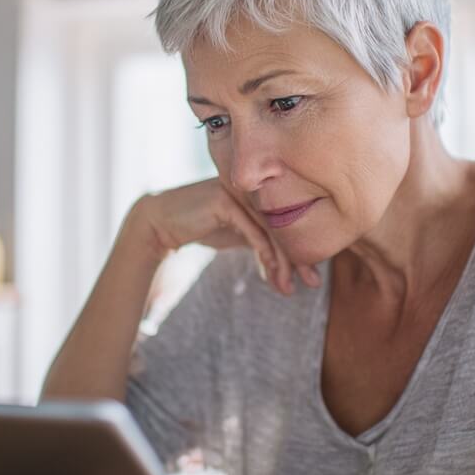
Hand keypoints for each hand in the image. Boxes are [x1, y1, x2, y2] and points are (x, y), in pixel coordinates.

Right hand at [130, 179, 320, 294]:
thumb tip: (288, 263)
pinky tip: (271, 272)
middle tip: (313, 283)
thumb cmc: (202, 226)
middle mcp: (253, 187)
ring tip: (288, 287)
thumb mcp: (238, 234)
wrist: (162, 222)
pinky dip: (265, 253)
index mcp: (261, 191)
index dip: (302, 249)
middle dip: (300, 257)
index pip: (290, 220)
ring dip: (283, 262)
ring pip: (272, 229)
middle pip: (286, 223)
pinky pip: (252, 230)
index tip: (312, 276)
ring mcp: (239, 191)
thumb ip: (261, 239)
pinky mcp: (224, 200)